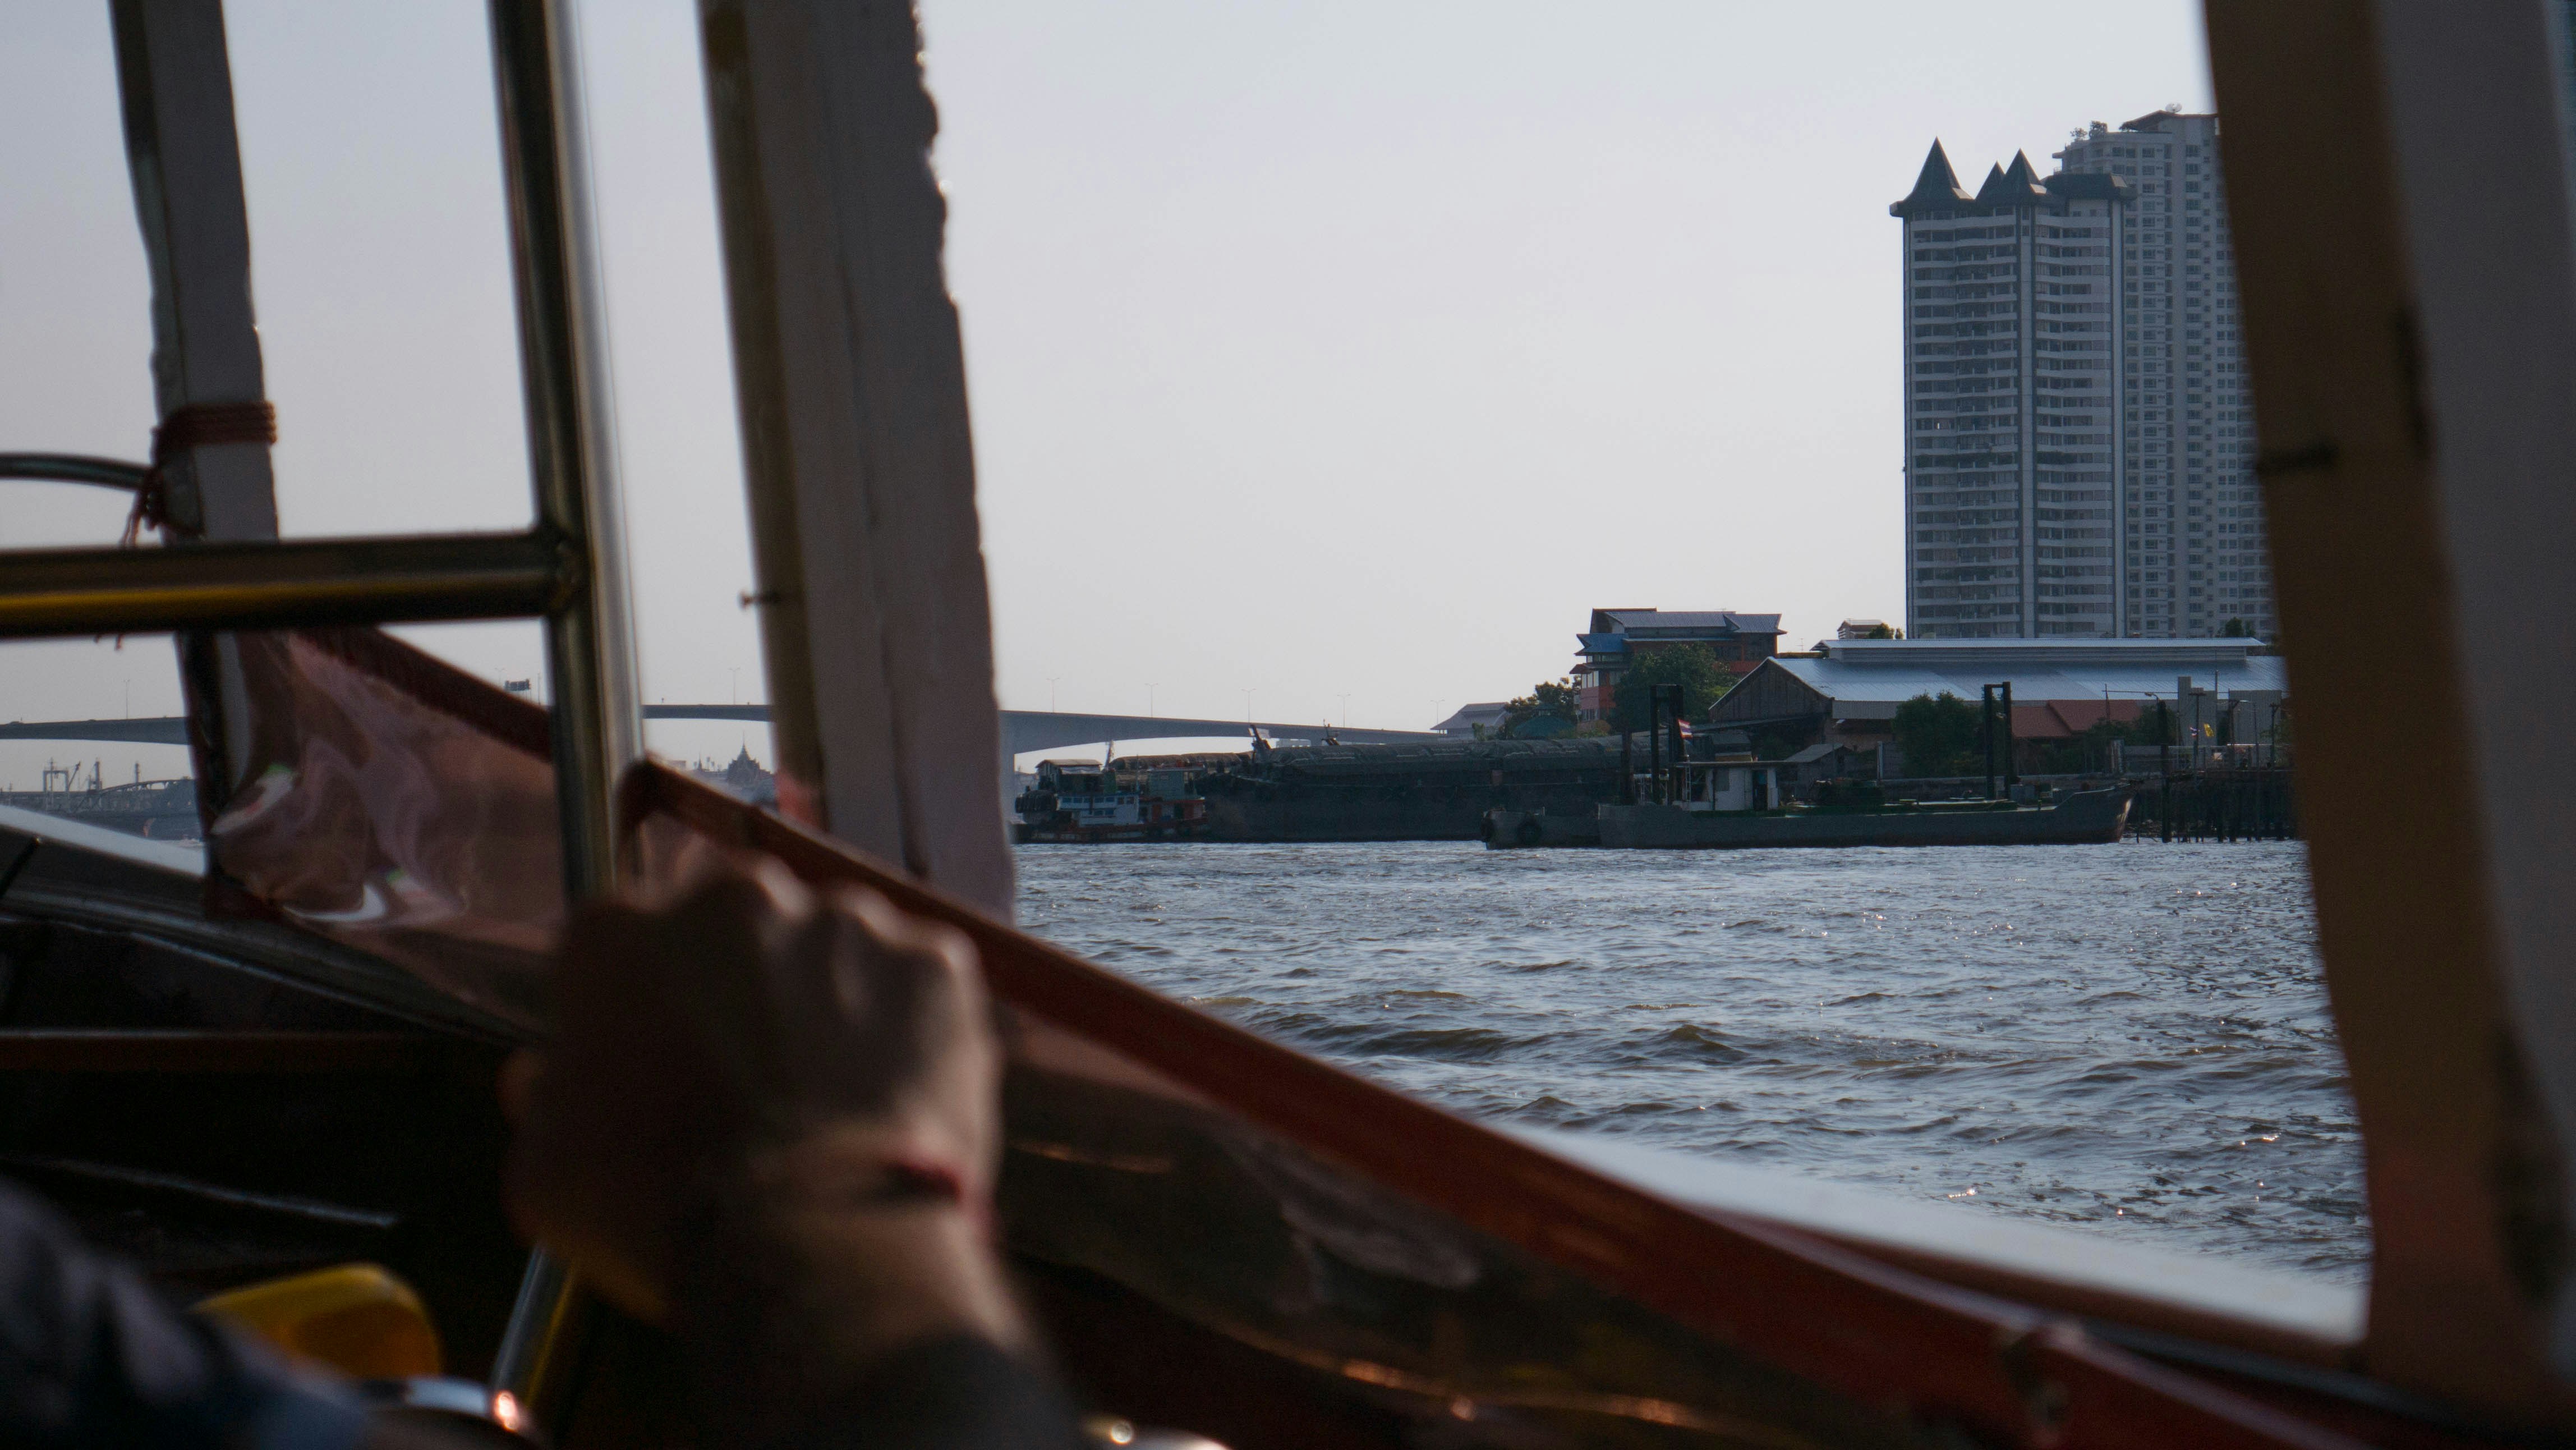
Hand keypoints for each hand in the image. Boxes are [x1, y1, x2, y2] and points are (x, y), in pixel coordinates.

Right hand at [504, 857, 1017, 1354]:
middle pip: (735, 928)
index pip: (624, 943)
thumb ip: (545, 1096)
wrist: (812, 1244)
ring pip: (835, 948)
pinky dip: (911, 1029)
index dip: (644, 1005)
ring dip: (831, 1001)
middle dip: (742, 986)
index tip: (666, 1057)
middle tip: (757, 1076)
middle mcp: (736, 897)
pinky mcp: (936, 960)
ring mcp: (848, 921)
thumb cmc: (661, 1212)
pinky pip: (918, 983)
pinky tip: (890, 1097)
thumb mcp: (547, 1168)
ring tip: (832, 1097)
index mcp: (621, 932)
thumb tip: (541, 1072)